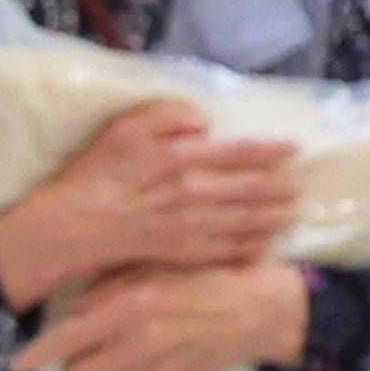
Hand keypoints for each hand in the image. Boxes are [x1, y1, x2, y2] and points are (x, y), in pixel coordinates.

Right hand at [0, 105, 299, 306]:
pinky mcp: (183, 254)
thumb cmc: (93, 174)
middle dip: (281, 189)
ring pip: (246, 221)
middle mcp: (193, 191)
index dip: (271, 151)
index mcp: (180, 157)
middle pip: (251, 189)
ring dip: (274, 218)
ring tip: (291, 214)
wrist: (68, 226)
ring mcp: (191, 226)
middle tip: (300, 188)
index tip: (293, 150)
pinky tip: (264, 247)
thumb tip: (206, 121)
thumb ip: (167, 116)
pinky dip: (249, 249)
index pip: (239, 152)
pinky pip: (226, 252)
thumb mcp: (123, 129)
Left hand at [11, 261, 310, 370]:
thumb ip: (110, 289)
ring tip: (110, 359)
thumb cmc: (207, 278)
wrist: (264, 310)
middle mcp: (143, 342)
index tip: (15, 366)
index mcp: (134, 305)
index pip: (68, 337)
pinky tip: (136, 369)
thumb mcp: (156, 268)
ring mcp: (161, 370)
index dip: (36, 354)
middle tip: (83, 350)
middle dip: (72, 366)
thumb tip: (75, 311)